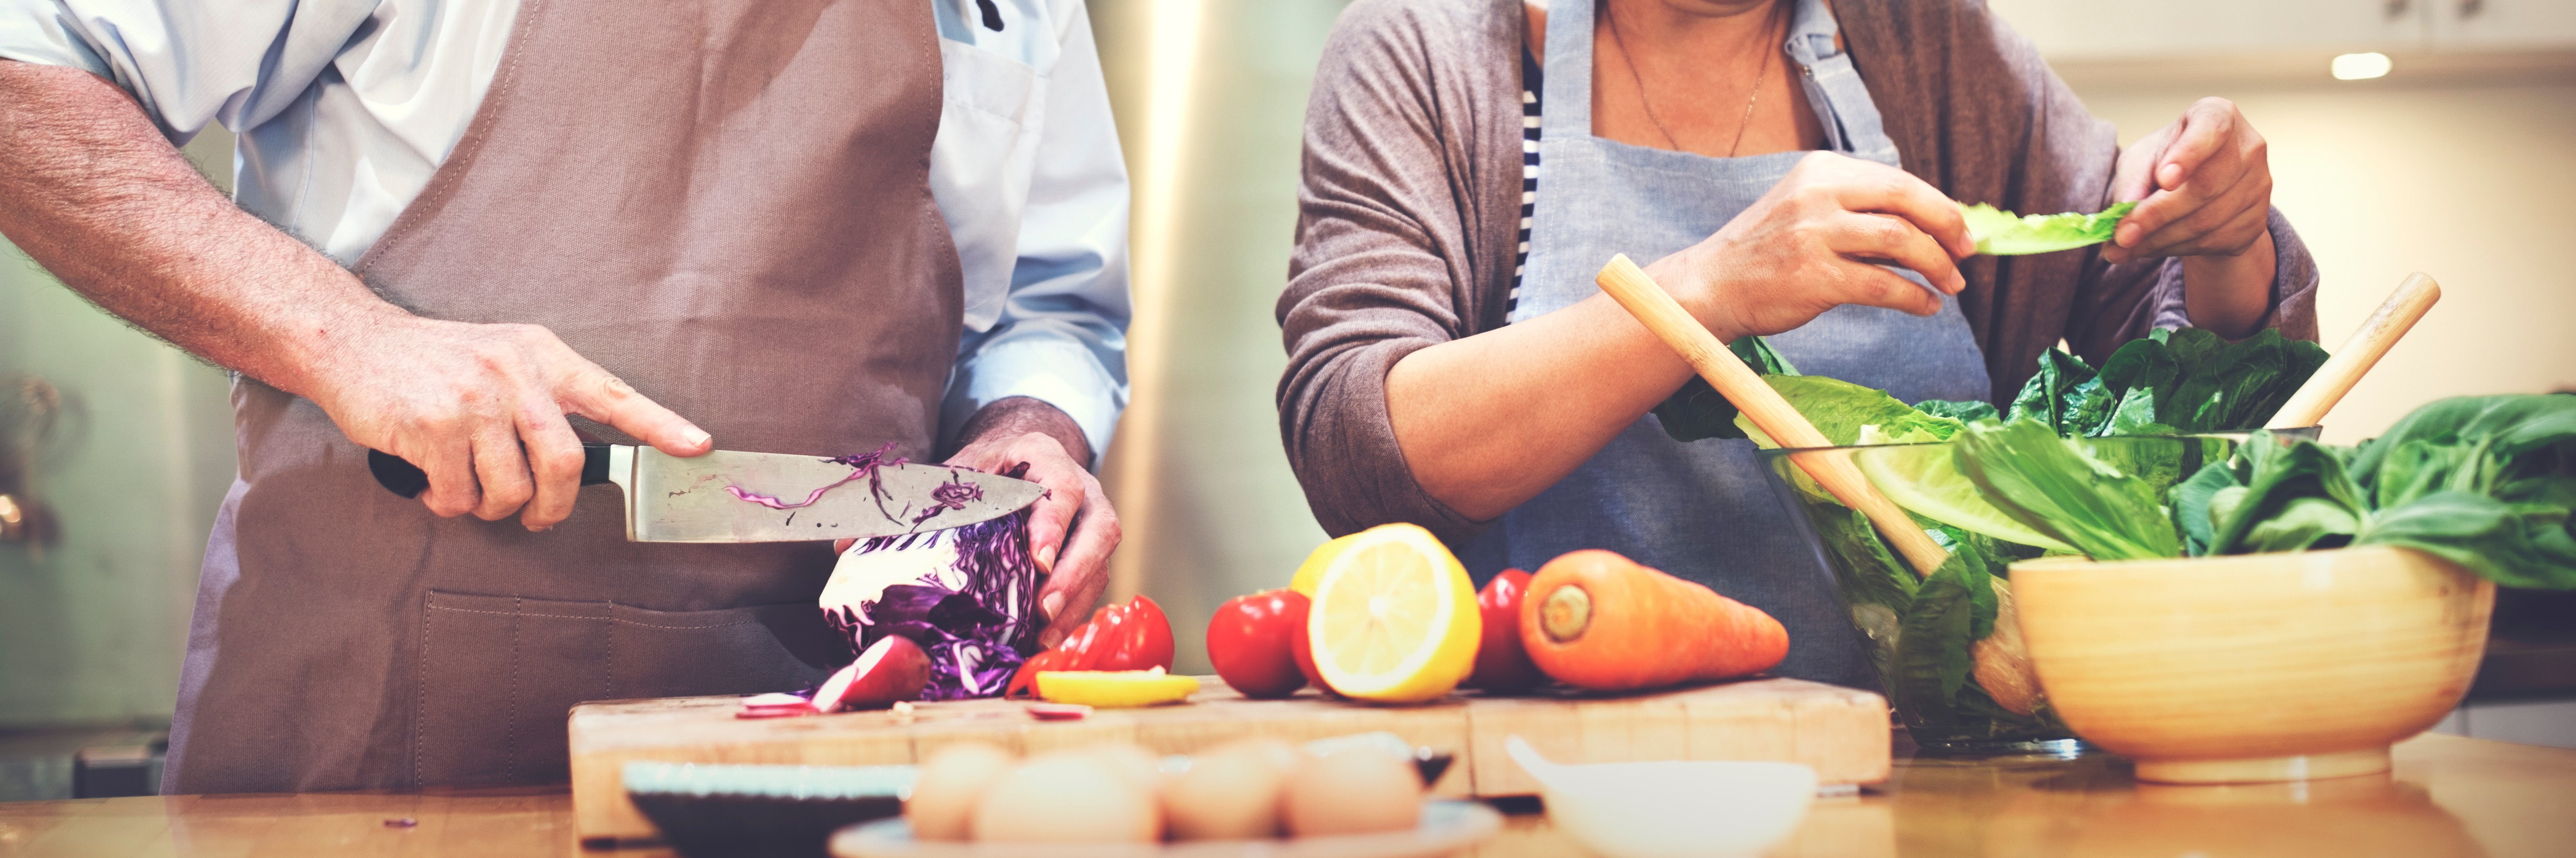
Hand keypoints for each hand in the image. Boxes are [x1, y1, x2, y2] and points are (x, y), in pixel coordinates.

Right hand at [307, 316, 711, 529]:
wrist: (353, 342)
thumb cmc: (434, 360)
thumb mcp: (501, 354)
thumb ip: (543, 396)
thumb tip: (579, 460)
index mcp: (541, 355)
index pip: (612, 392)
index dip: (658, 423)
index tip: (698, 445)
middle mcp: (514, 373)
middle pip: (566, 463)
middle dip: (553, 507)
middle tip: (535, 517)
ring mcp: (473, 399)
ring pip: (512, 489)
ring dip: (491, 506)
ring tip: (468, 488)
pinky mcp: (432, 427)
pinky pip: (461, 496)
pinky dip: (449, 503)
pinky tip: (434, 483)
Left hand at [833, 397, 1117, 647]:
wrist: (1034, 456)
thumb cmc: (995, 466)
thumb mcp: (962, 469)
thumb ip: (916, 500)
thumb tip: (846, 544)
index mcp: (1051, 466)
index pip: (1062, 493)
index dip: (1054, 526)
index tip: (1038, 558)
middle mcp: (1086, 496)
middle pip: (1099, 533)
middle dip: (1073, 575)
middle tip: (1042, 610)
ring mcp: (1094, 529)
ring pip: (1100, 567)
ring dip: (1074, 605)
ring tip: (1043, 638)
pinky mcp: (1092, 559)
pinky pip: (1092, 590)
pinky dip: (1072, 617)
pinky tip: (1045, 642)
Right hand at [1664, 151, 1973, 341]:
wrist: (1711, 286)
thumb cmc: (1766, 252)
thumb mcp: (1807, 209)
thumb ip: (1858, 210)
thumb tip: (1931, 226)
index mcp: (1820, 170)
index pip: (1896, 180)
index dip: (1938, 205)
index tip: (1959, 230)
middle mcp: (1817, 194)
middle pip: (1906, 199)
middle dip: (1948, 226)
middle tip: (1966, 252)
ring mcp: (1813, 235)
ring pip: (1900, 241)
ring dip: (1937, 265)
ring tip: (1951, 285)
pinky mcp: (1814, 277)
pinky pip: (1883, 285)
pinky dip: (1913, 297)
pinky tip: (1926, 306)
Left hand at [2104, 97, 2271, 263]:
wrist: (2200, 187)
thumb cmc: (2166, 162)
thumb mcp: (2143, 159)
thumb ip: (2133, 180)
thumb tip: (2123, 211)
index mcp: (2218, 116)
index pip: (2211, 130)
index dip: (2188, 155)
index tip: (2163, 179)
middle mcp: (2248, 147)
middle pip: (2205, 186)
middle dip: (2157, 215)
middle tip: (2121, 235)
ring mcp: (2259, 185)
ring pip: (2207, 221)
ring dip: (2160, 239)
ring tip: (2125, 247)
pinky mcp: (2257, 220)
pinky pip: (2213, 241)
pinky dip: (2175, 249)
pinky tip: (2151, 248)